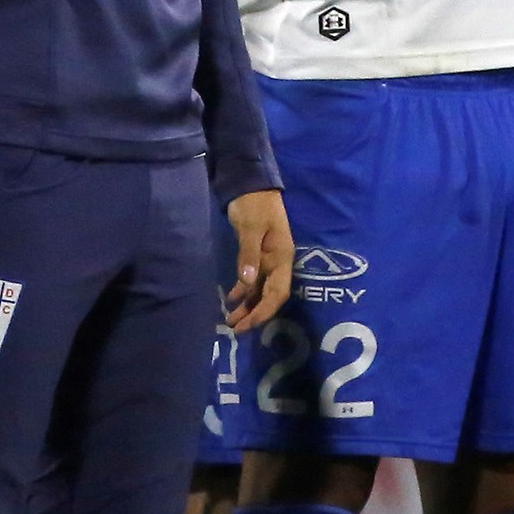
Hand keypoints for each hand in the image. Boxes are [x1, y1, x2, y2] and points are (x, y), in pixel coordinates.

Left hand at [224, 189, 293, 333]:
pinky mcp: (257, 255)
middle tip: (237, 329)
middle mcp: (278, 262)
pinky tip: (232, 300)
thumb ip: (248, 255)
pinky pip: (253, 279)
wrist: (252, 184)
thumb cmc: (254, 204)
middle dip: (256, 314)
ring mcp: (268, 259)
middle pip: (270, 296)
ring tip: (231, 321)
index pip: (278, 292)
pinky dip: (243, 291)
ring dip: (248, 306)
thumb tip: (248, 282)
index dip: (265, 310)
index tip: (250, 324)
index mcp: (282, 256)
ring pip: (260, 290)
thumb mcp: (251, 228)